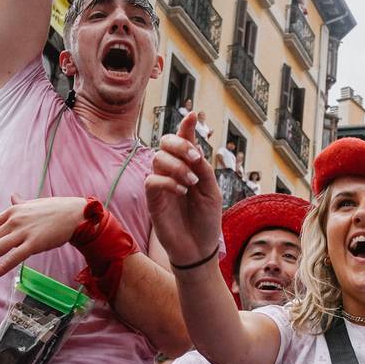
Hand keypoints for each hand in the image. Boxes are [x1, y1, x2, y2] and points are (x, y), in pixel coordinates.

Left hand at [0, 195, 86, 279]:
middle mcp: (14, 221)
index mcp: (11, 212)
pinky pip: (13, 258)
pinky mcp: (34, 244)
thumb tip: (13, 196)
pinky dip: (0, 268)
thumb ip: (20, 203)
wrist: (74, 214)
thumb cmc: (55, 209)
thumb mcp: (33, 204)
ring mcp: (23, 232)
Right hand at [145, 112, 222, 265]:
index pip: (185, 140)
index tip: (193, 115)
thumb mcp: (212, 192)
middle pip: (165, 142)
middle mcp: (173, 171)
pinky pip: (152, 180)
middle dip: (179, 144)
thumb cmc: (206, 220)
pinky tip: (181, 191)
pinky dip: (168, 181)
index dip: (187, 126)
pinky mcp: (153, 199)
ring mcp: (161, 184)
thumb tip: (194, 148)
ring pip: (158, 158)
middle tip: (195, 159)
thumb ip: (203, 169)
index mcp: (189, 166)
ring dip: (177, 166)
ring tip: (191, 183)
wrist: (199, 248)